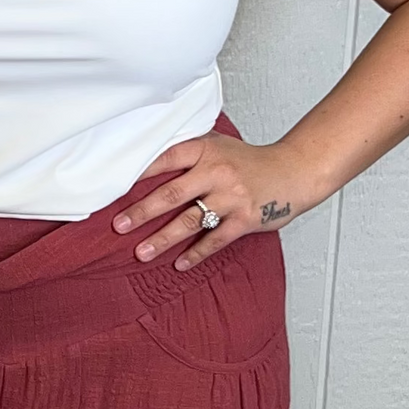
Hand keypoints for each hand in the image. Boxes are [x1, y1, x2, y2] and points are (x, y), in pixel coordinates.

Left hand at [112, 133, 299, 269]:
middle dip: (142, 212)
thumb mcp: (217, 145)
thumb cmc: (248, 161)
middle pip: (171, 194)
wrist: (294, 171)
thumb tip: (142, 164)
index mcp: (205, 149)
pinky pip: (215, 240)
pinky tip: (179, 264)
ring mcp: (232, 196)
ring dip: (162, 239)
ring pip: (190, 221)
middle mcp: (217, 171)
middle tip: (119, 226)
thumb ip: (187, 151)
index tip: (114, 187)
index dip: (138, 172)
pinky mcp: (245, 219)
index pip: (165, 158)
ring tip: (141, 253)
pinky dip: (196, 254)